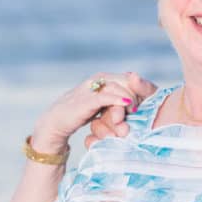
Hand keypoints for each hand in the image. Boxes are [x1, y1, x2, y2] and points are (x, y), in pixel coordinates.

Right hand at [33, 71, 151, 153]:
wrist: (56, 123)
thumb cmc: (78, 114)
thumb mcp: (99, 104)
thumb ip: (113, 99)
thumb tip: (132, 100)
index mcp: (101, 78)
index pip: (126, 78)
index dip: (139, 88)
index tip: (144, 102)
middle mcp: (96, 79)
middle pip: (124, 81)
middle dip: (136, 93)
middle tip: (140, 109)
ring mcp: (90, 88)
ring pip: (116, 87)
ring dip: (129, 99)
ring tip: (135, 110)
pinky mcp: (85, 100)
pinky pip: (105, 97)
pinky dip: (117, 99)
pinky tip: (127, 104)